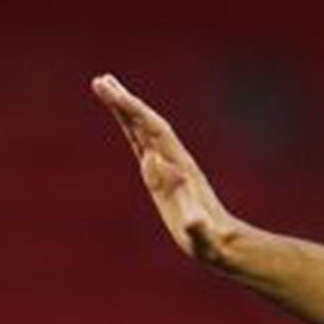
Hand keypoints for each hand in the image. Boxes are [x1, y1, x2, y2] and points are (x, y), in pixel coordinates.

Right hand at [91, 73, 240, 268]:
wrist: (223, 243)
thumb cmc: (210, 240)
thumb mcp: (201, 234)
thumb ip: (194, 222)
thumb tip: (180, 202)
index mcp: (177, 166)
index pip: (151, 130)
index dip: (133, 110)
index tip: (113, 93)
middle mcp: (172, 159)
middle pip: (145, 122)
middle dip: (124, 102)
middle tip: (100, 80)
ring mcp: (167, 166)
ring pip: (142, 130)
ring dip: (125, 109)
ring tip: (104, 87)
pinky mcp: (162, 176)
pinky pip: (142, 145)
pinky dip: (130, 128)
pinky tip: (123, 120)